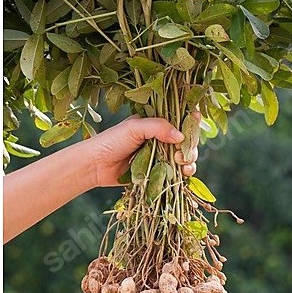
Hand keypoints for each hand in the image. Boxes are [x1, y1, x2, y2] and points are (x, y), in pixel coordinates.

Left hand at [85, 113, 199, 186]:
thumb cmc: (112, 141)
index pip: (179, 118)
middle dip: (190, 145)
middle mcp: (160, 138)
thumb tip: (181, 136)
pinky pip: (176, 173)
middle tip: (182, 153)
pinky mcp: (157, 173)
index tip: (196, 119)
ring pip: (184, 156)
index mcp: (155, 123)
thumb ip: (158, 127)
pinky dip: (184, 173)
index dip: (190, 119)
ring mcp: (160, 156)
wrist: (95, 166)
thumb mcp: (135, 128)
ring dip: (190, 160)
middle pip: (186, 139)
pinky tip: (184, 174)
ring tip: (183, 164)